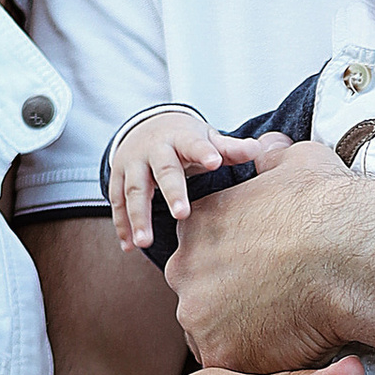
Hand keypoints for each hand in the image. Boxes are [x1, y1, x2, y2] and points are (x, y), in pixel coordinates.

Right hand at [107, 108, 273, 254]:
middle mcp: (154, 149)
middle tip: (182, 214)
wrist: (146, 126)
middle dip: (171, 192)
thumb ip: (229, 148)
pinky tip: (129, 247)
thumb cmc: (185, 139)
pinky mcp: (117, 178)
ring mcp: (132, 164)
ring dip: (138, 217)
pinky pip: (117, 203)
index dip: (204, 153)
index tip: (215, 162)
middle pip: (163, 171)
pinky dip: (122, 226)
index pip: (194, 145)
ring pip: (134, 191)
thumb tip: (257, 150)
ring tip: (145, 243)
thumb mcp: (206, 138)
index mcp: (181, 138)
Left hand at [167, 139, 371, 372]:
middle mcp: (184, 270)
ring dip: (246, 336)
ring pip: (217, 336)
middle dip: (234, 305)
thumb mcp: (299, 162)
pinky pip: (238, 367)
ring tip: (292, 331)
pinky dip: (264, 363)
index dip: (238, 267)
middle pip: (202, 298)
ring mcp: (198, 316)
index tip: (268, 273)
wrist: (353, 254)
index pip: (203, 254)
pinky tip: (296, 350)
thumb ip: (273, 157)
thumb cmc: (330, 206)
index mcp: (197, 226)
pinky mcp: (222, 355)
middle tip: (280, 306)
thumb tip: (268, 146)